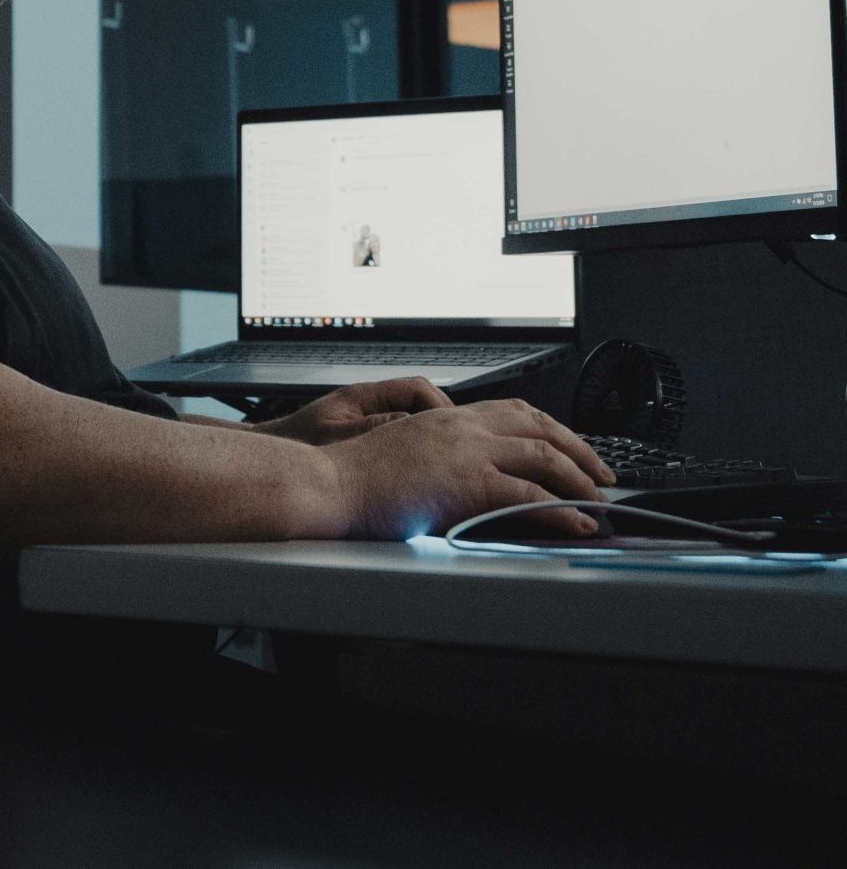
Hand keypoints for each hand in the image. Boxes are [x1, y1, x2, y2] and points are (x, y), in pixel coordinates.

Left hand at [255, 377, 451, 444]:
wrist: (275, 460)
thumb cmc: (297, 444)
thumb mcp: (336, 436)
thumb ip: (373, 428)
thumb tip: (410, 424)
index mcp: (363, 396)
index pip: (417, 389)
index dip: (439, 407)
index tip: (452, 430)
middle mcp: (368, 403)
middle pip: (421, 402)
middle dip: (441, 423)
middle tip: (455, 449)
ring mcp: (368, 419)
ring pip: (413, 420)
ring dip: (429, 437)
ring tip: (442, 462)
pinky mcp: (366, 437)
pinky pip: (401, 436)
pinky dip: (414, 449)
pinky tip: (419, 471)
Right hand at [322, 398, 614, 538]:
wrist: (330, 483)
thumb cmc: (355, 476)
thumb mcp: (403, 450)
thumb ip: (438, 453)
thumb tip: (463, 474)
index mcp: (445, 416)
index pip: (514, 410)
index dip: (551, 428)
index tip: (570, 447)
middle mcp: (461, 425)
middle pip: (539, 426)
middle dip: (579, 450)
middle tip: (601, 475)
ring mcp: (466, 451)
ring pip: (543, 456)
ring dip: (580, 480)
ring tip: (598, 502)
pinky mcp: (467, 482)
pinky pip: (529, 494)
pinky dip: (562, 510)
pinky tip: (578, 522)